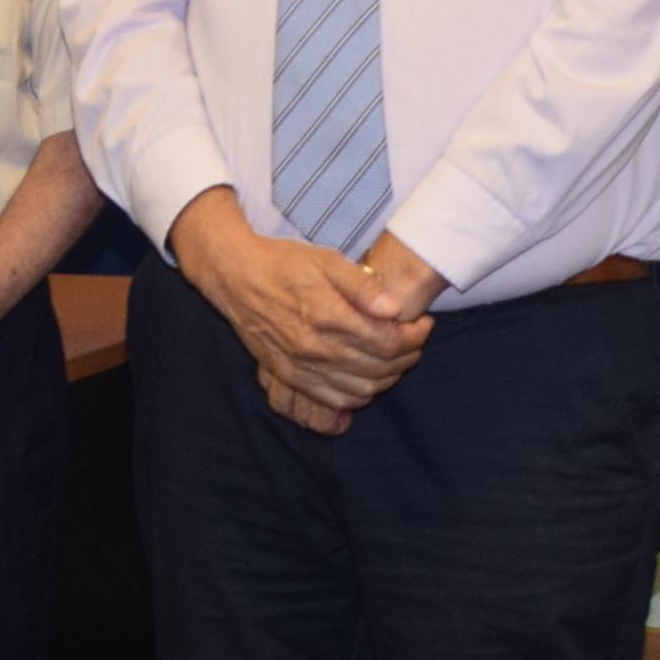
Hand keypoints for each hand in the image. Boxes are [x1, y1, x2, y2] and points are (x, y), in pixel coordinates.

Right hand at [172, 193, 428, 432]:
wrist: (236, 277)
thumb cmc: (284, 264)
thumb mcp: (327, 261)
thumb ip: (362, 287)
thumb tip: (394, 310)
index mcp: (328, 316)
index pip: (388, 342)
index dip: (414, 337)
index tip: (423, 324)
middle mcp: (315, 347)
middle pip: (379, 368)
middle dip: (408, 357)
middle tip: (415, 341)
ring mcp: (301, 366)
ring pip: (360, 389)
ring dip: (387, 378)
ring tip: (396, 358)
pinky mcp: (289, 375)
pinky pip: (333, 399)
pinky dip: (358, 395)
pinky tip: (368, 378)